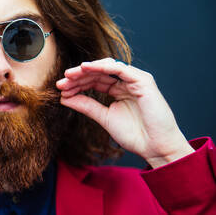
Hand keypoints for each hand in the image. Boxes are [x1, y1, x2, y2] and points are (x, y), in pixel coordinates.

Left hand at [55, 58, 193, 167]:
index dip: (76, 83)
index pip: (94, 81)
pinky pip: (120, 68)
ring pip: (106, 67)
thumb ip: (86, 105)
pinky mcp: (143, 80)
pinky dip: (102, 67)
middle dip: (78, 76)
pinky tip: (86, 68)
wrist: (155, 147)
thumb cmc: (135, 135)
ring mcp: (135, 80)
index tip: (60, 89)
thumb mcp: (104, 117)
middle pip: (98, 73)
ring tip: (70, 75)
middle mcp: (126, 82)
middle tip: (61, 82)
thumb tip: (64, 98)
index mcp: (118, 90)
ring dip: (86, 69)